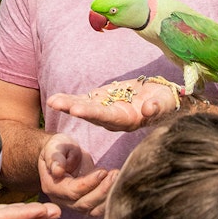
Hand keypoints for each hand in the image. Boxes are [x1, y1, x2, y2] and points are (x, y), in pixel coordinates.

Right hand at [37, 133, 114, 216]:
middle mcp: (62, 200)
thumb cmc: (58, 149)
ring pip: (93, 210)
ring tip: (117, 177)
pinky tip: (117, 183)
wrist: (62, 155)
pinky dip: (110, 199)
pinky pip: (99, 208)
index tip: (103, 171)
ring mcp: (74, 204)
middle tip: (115, 174)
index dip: (89, 183)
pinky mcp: (86, 203)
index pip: (72, 191)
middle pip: (84, 204)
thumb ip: (55, 158)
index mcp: (52, 186)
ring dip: (108, 196)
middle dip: (102, 191)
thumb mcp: (54, 148)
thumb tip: (57, 170)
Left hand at [47, 77, 181, 131]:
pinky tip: (55, 98)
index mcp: (128, 120)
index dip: (92, 113)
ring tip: (51, 101)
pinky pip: (84, 100)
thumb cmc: (166, 102)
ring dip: (68, 104)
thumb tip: (149, 110)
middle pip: (92, 114)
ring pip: (85, 108)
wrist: (161, 98)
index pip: (108, 117)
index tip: (77, 110)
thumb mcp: (166, 104)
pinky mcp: (102, 102)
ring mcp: (106, 110)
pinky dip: (71, 99)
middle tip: (56, 104)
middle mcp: (114, 119)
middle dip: (74, 108)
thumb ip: (158, 108)